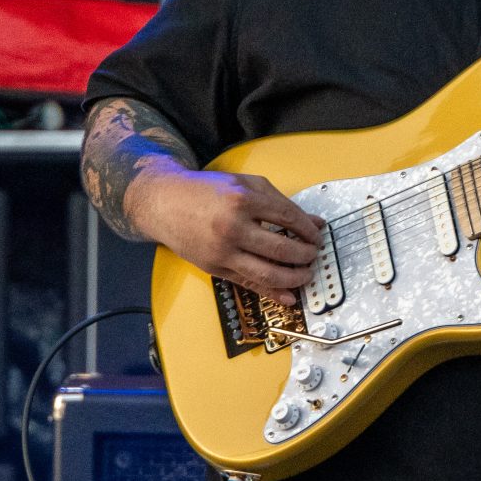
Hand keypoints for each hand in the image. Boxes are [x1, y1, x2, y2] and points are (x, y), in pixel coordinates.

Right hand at [129, 164, 324, 303]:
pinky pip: (249, 284)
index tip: (317, 235)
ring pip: (268, 273)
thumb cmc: (205, 191)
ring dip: (295, 278)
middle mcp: (233, 227)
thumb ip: (280, 201)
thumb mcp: (244, 184)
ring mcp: (223, 251)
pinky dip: (272, 293)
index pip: (289, 218)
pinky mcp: (215, 268)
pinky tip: (289, 295)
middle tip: (313, 255)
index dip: (309, 230)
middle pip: (282, 249)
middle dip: (306, 255)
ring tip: (306, 274)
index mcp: (243, 200)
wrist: (164, 203)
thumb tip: (314, 221)